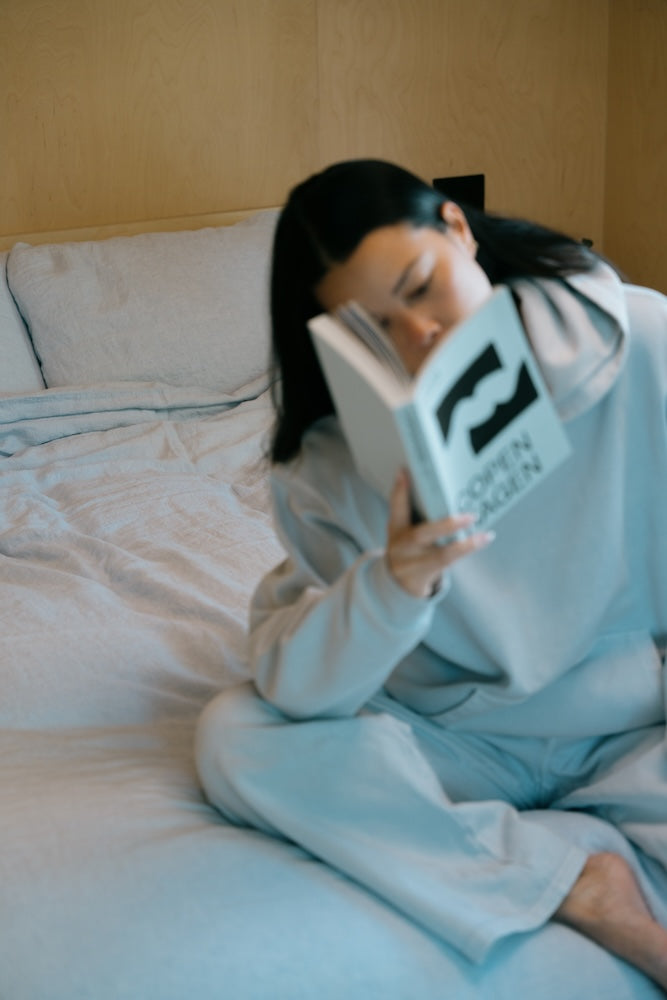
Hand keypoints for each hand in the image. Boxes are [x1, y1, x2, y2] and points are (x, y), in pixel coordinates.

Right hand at [386, 469, 494, 597]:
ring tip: (485, 535)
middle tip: (471, 516)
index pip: (397, 508)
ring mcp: (410, 565)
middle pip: (421, 535)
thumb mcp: (402, 530)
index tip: (404, 472)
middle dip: (447, 525)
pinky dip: (465, 552)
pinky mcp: (422, 579)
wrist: (397, 585)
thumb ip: (409, 508)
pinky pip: (447, 565)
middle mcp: (401, 547)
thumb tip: (418, 477)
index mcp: (396, 530)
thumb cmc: (408, 550)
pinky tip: (482, 541)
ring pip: (440, 556)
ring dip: (465, 545)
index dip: (400, 491)